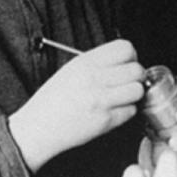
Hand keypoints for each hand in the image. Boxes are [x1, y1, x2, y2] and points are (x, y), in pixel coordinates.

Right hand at [9, 39, 146, 171]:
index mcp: (86, 63)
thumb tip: (124, 62)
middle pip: (136, 69)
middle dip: (136, 76)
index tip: (127, 65)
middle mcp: (95, 79)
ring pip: (138, 90)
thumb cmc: (53, 100)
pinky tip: (114, 110)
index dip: (131, 57)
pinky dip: (127, 111)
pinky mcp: (105, 121)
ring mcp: (101, 100)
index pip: (126, 48)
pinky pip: (131, 111)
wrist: (38, 127)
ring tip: (122, 97)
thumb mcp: (71, 70)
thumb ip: (97, 63)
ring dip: (134, 94)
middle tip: (128, 83)